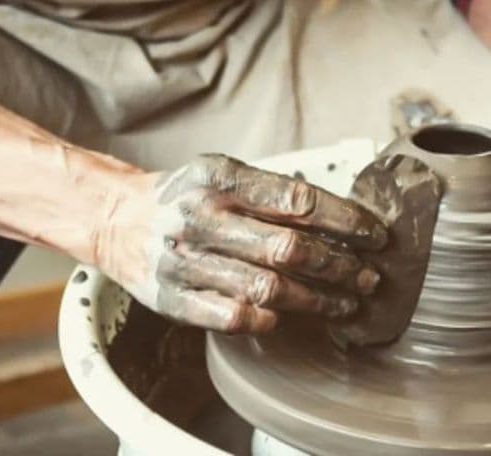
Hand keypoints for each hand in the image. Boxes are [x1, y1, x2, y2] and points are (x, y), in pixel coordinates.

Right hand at [96, 154, 386, 333]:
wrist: (117, 219)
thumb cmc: (183, 196)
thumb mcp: (220, 172)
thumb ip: (270, 191)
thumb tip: (340, 219)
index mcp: (217, 177)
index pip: (298, 200)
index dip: (345, 221)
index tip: (373, 235)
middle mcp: (200, 218)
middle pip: (289, 249)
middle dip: (340, 266)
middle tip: (368, 276)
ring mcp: (185, 262)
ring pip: (268, 289)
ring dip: (318, 300)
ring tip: (346, 302)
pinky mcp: (173, 300)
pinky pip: (234, 317)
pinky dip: (270, 319)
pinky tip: (288, 315)